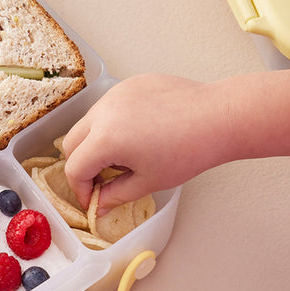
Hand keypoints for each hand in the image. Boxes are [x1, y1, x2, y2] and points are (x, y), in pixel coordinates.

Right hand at [63, 74, 224, 214]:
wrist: (218, 117)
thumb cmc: (188, 151)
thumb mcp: (148, 181)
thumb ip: (115, 195)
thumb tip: (99, 206)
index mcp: (105, 139)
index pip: (74, 167)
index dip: (80, 189)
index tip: (92, 200)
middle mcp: (103, 112)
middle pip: (72, 142)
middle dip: (81, 165)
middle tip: (101, 181)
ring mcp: (114, 95)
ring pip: (88, 122)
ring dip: (95, 143)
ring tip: (124, 156)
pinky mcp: (127, 85)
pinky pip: (108, 107)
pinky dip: (112, 123)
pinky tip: (137, 133)